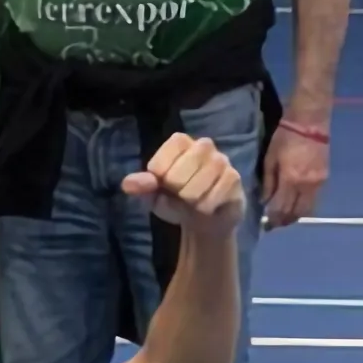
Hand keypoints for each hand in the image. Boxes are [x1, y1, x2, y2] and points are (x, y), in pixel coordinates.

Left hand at [125, 131, 245, 241]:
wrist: (204, 220)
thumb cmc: (175, 201)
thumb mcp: (152, 195)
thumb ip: (141, 187)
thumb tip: (128, 185)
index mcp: (179, 142)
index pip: (165, 155)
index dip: (160, 175)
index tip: (162, 183)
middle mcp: (203, 145)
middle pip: (182, 169)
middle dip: (176, 189)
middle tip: (180, 194)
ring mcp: (222, 160)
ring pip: (201, 182)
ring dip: (192, 199)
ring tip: (193, 201)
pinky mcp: (235, 178)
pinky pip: (218, 193)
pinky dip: (207, 206)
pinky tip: (207, 206)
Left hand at [260, 120, 326, 231]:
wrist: (310, 124)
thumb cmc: (284, 138)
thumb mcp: (269, 159)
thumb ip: (268, 182)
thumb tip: (264, 201)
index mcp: (291, 180)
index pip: (282, 207)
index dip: (273, 218)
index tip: (265, 225)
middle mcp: (307, 185)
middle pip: (297, 212)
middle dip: (285, 220)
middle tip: (274, 224)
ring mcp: (319, 183)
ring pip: (308, 209)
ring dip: (296, 216)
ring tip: (284, 217)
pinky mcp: (325, 179)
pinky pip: (315, 200)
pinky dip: (304, 206)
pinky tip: (295, 205)